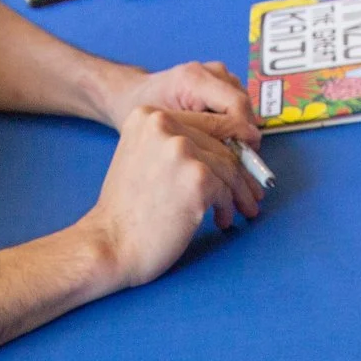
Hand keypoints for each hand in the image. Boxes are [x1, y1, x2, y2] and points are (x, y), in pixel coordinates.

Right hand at [79, 107, 263, 288]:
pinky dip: (228, 207)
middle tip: (250, 192)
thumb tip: (220, 152)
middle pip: (219, 144)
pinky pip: (227, 189)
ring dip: (239, 193)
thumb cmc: (125, 212)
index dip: (227, 146)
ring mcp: (181, 149)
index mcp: (147, 115)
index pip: (202, 125)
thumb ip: (170, 146)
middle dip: (239, 172)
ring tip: (242, 209)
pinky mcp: (197, 177)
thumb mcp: (141, 158)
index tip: (240, 164)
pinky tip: (220, 220)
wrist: (110, 245)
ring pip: (228, 167)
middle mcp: (164, 124)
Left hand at [98, 60, 261, 148]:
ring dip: (241, 126)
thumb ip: (201, 136)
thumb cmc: (143, 114)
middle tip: (240, 161)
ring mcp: (215, 71)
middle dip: (245, 133)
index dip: (245, 133)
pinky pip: (237, 101)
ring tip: (230, 150)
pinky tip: (223, 137)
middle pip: (243, 103)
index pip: (235, 105)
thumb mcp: (168, 129)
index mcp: (193, 79)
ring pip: (244, 102)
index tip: (246, 157)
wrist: (132, 95)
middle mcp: (208, 70)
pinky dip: (235, 120)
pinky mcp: (219, 78)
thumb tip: (236, 150)